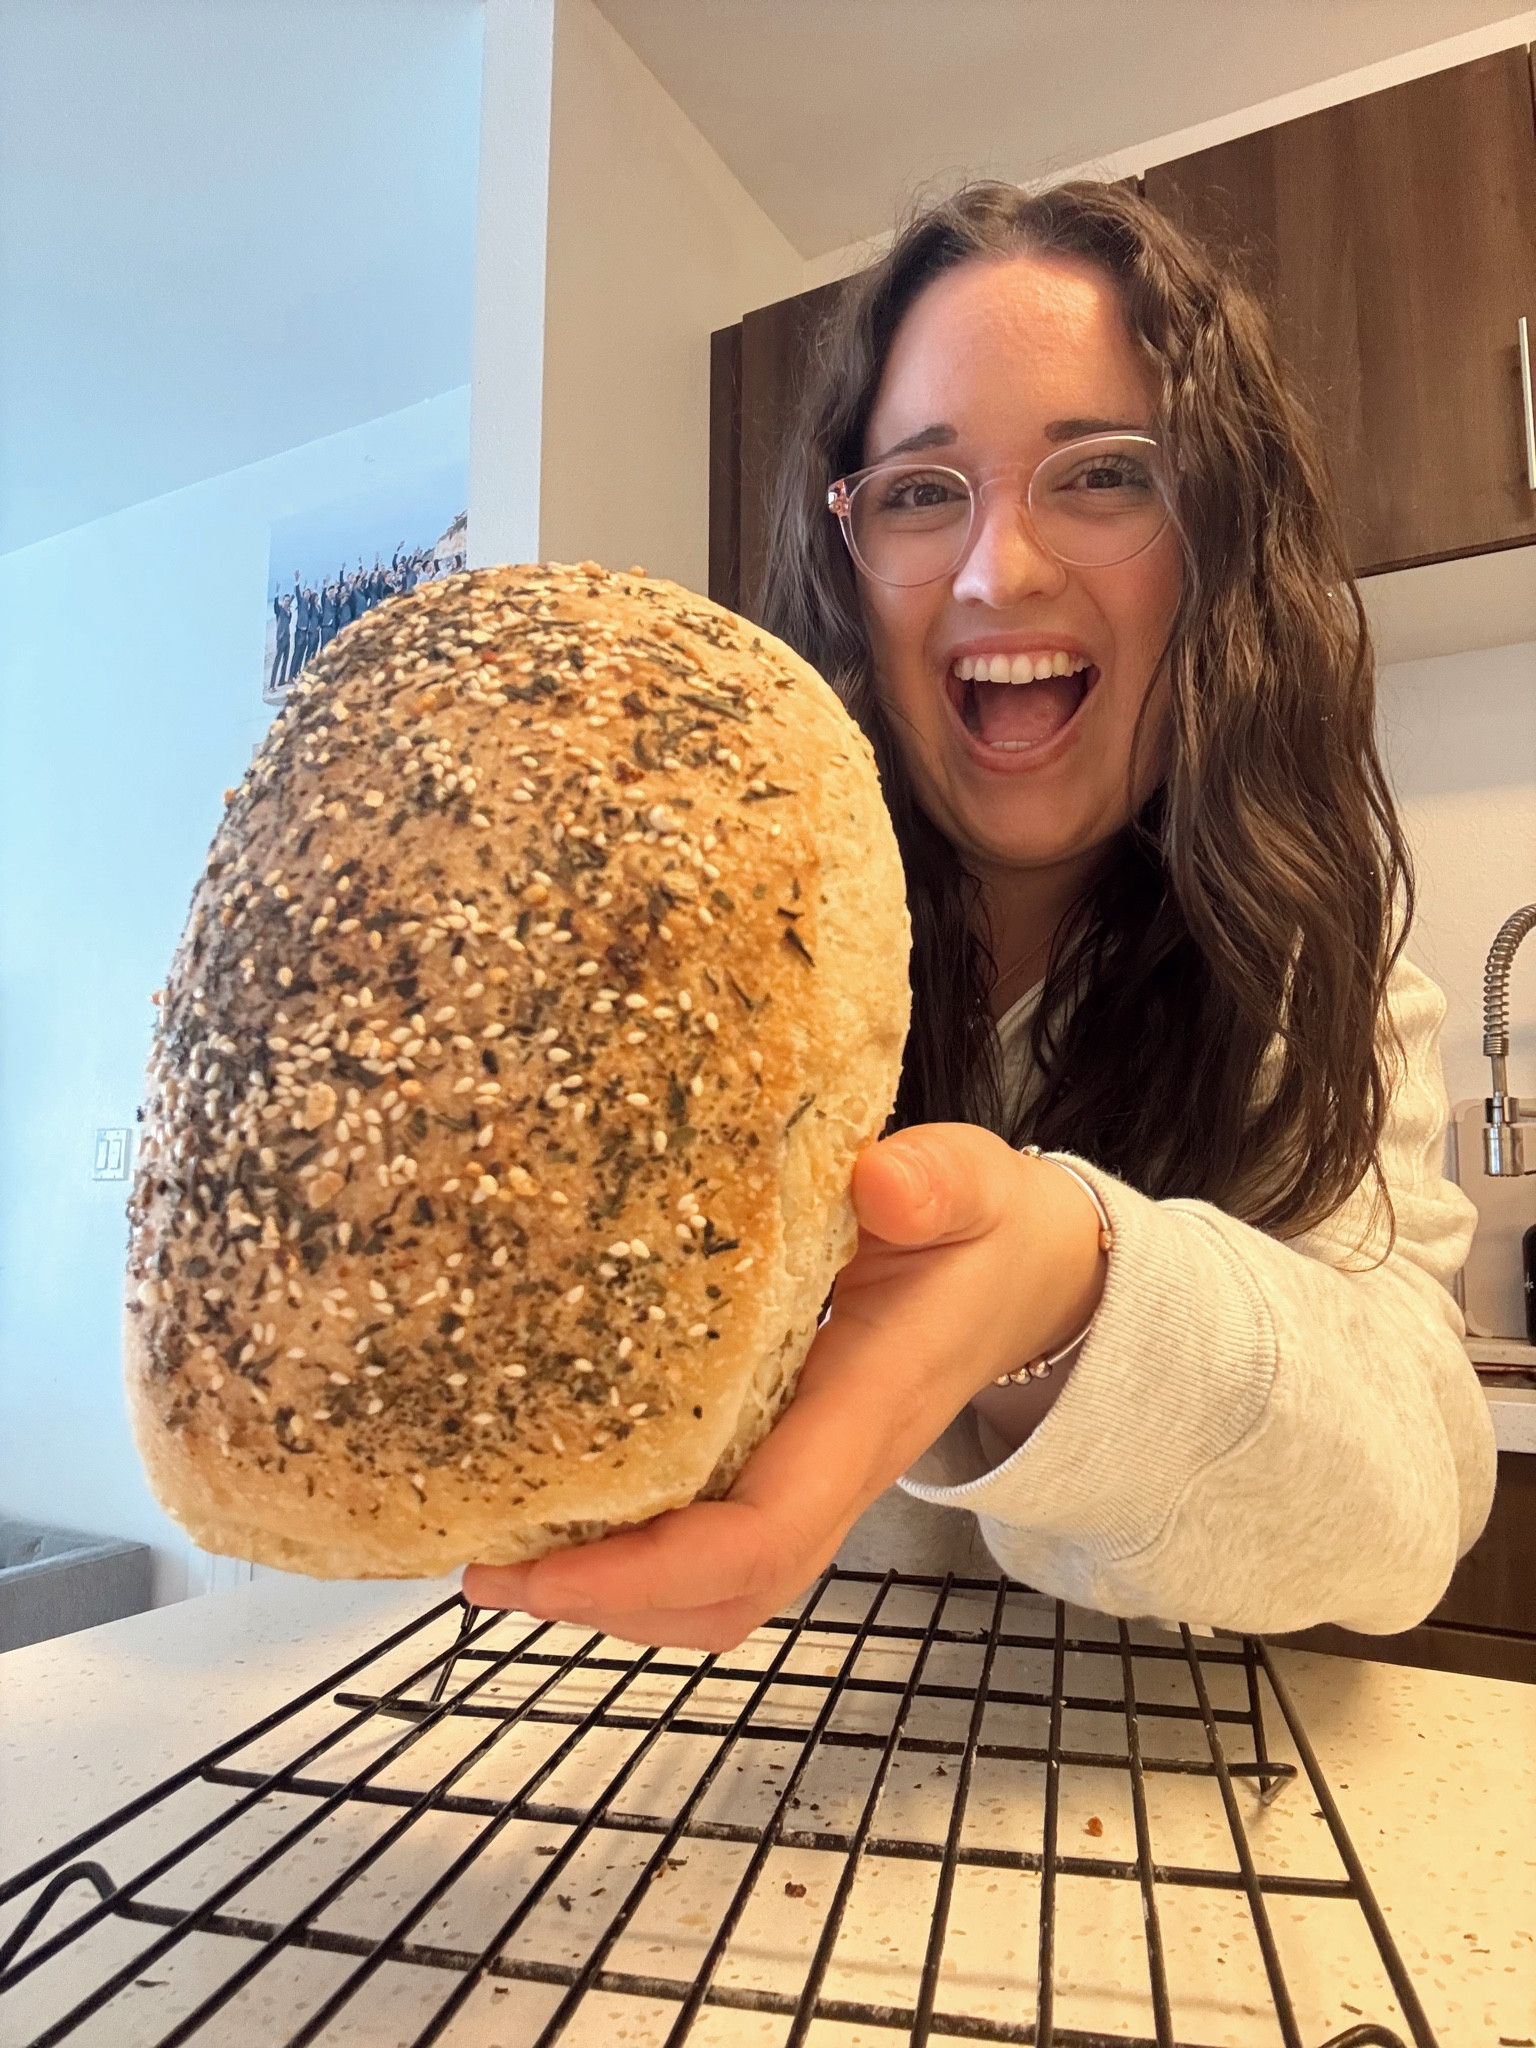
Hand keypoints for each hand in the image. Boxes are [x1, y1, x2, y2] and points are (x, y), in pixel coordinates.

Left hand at [461, 1125, 1106, 1651]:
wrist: (1029, 1277)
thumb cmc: (985, 1229)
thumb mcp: (970, 1185)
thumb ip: (936, 1183)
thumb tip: (880, 1181)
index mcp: (865, 1410)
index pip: (762, 1534)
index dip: (652, 1569)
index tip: (545, 1565)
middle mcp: (836, 1470)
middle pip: (727, 1596)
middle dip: (606, 1605)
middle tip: (485, 1567)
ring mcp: (813, 1478)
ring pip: (718, 1590)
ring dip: (611, 1596)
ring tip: (501, 1557)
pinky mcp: (789, 1462)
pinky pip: (714, 1544)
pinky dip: (635, 1556)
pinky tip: (561, 1508)